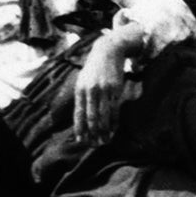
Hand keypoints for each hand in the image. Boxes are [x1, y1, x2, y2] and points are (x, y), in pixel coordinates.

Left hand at [73, 31, 132, 145]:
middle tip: (94, 145)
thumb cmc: (94, 68)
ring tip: (104, 141)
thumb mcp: (83, 80)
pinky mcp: (116, 90)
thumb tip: (81, 116)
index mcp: (80, 89)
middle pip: (91, 117)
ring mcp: (104, 90)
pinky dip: (114, 122)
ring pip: (103, 116)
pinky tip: (113, 130)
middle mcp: (91, 91)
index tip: (81, 140)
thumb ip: (82, 96)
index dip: (80, 128)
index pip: (79, 114)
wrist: (108, 51)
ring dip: (104, 131)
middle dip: (92, 133)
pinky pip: (114, 110)